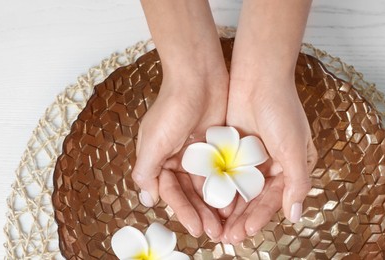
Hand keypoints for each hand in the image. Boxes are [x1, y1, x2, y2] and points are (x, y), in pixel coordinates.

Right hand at [131, 71, 227, 239]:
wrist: (198, 75)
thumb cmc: (172, 106)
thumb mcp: (154, 142)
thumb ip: (146, 171)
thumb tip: (148, 199)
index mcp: (158, 159)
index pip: (170, 193)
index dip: (183, 212)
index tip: (197, 228)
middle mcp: (177, 159)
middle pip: (190, 194)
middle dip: (202, 214)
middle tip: (216, 233)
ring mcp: (198, 154)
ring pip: (208, 187)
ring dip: (216, 206)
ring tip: (228, 224)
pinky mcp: (217, 146)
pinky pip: (223, 173)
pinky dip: (228, 188)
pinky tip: (238, 202)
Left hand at [220, 76, 318, 243]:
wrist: (258, 75)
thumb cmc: (281, 109)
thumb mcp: (294, 148)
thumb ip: (296, 183)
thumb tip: (294, 215)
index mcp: (292, 165)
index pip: (274, 199)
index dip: (260, 217)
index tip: (247, 232)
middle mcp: (273, 164)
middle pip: (255, 199)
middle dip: (242, 218)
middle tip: (227, 237)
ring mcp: (252, 156)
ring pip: (239, 190)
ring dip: (229, 208)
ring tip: (217, 226)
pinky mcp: (234, 148)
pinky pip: (226, 174)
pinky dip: (219, 188)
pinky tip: (209, 202)